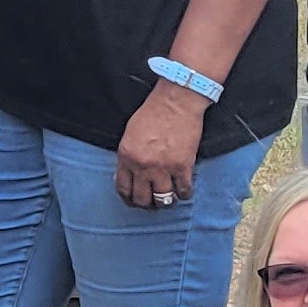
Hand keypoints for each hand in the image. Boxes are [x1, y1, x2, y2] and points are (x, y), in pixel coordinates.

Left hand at [115, 84, 209, 208]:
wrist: (176, 102)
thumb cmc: (153, 112)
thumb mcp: (130, 133)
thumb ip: (128, 155)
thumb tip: (129, 173)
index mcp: (127, 156)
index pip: (123, 188)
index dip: (128, 198)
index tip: (134, 199)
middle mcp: (142, 166)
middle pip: (142, 199)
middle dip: (146, 204)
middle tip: (151, 202)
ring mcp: (163, 168)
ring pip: (162, 200)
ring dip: (165, 202)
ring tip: (168, 199)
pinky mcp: (182, 167)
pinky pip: (183, 191)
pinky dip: (184, 194)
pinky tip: (183, 191)